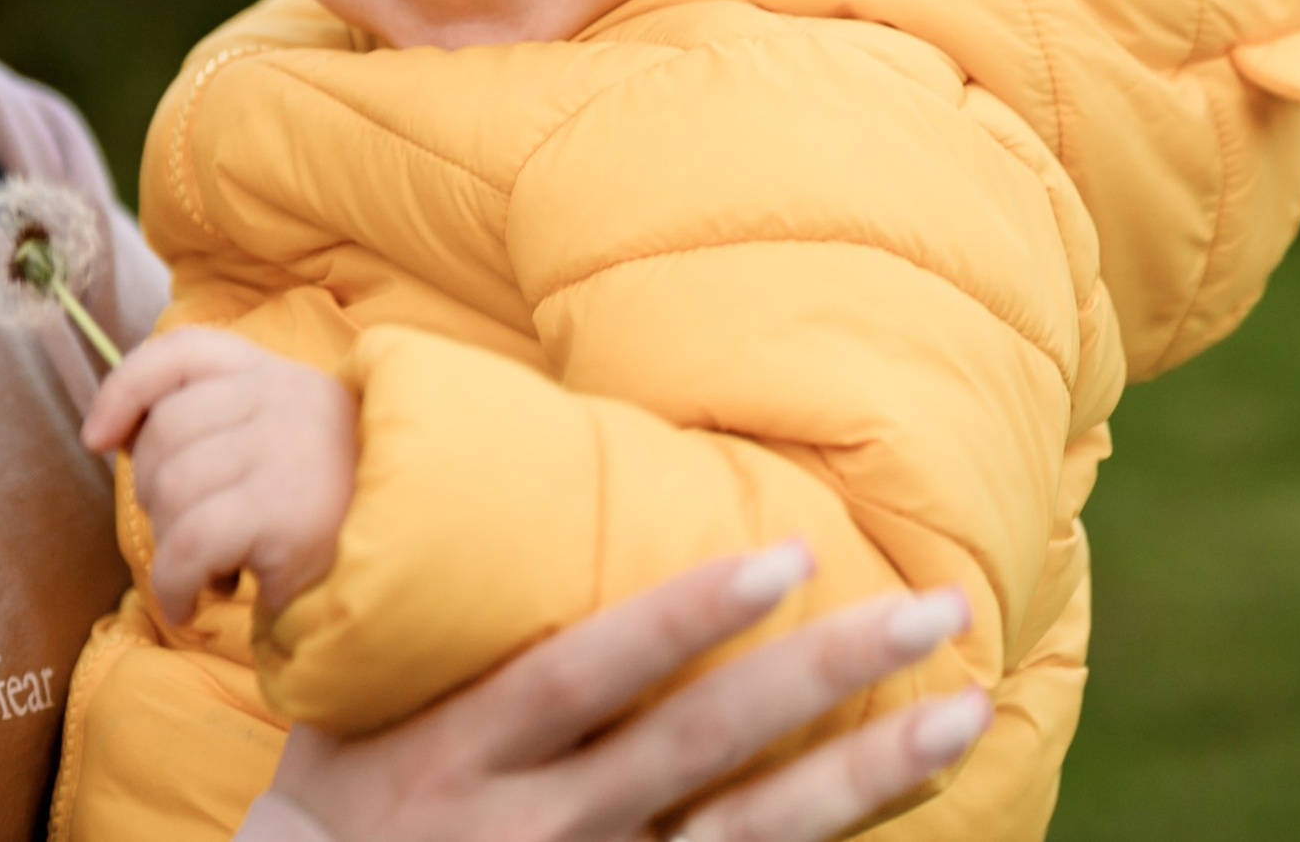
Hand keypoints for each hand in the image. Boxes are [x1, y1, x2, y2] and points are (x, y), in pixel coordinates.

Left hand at [81, 327, 357, 621]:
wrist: (407, 572)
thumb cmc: (328, 519)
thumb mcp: (276, 450)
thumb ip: (214, 425)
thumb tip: (111, 434)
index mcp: (282, 376)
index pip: (185, 351)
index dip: (126, 387)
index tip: (97, 438)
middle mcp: (290, 397)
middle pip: (165, 431)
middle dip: (153, 493)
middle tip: (191, 533)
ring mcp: (292, 448)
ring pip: (171, 489)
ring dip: (171, 546)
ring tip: (209, 567)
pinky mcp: (289, 509)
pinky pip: (189, 545)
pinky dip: (174, 583)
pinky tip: (193, 600)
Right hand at [263, 541, 991, 841]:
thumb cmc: (335, 807)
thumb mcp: (357, 708)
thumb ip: (439, 628)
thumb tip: (499, 493)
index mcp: (467, 748)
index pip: (593, 670)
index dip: (688, 615)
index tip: (790, 553)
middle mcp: (538, 826)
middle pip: (702, 745)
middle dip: (827, 674)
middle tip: (934, 610)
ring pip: (749, 835)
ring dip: (866, 773)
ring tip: (964, 711)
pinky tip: (909, 801)